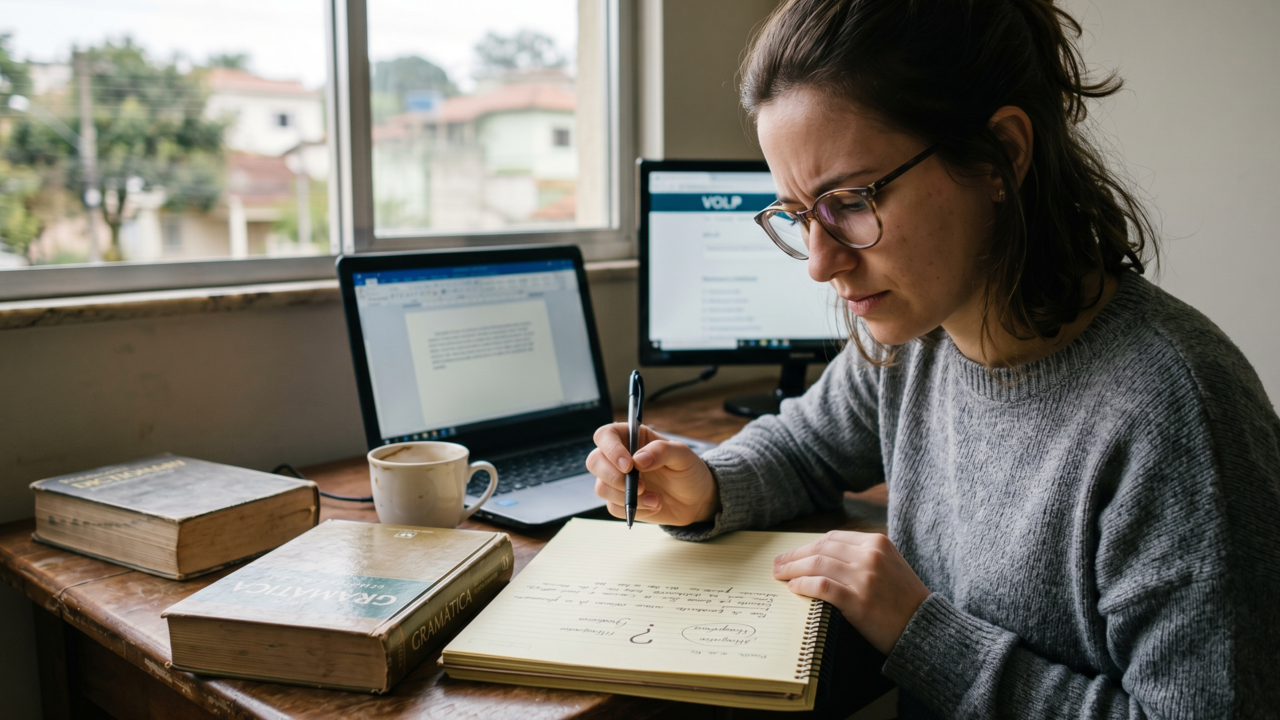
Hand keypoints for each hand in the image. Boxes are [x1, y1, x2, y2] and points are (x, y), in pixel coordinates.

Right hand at [585, 422, 718, 525]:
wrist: (696, 499)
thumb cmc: (689, 471)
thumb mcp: (683, 455)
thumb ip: (662, 451)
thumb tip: (638, 459)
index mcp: (632, 438)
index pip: (606, 435)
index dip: (610, 449)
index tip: (628, 465)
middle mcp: (620, 457)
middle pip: (594, 461)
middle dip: (613, 477)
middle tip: (640, 486)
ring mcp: (618, 480)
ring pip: (601, 488)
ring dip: (627, 497)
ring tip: (654, 499)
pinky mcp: (621, 501)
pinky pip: (614, 507)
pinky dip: (634, 509)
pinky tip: (654, 505)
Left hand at [773, 531, 929, 654]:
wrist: (924, 627)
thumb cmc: (904, 599)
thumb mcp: (889, 565)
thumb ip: (861, 556)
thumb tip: (821, 558)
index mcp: (877, 543)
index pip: (832, 538)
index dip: (808, 545)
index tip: (793, 553)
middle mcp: (870, 556)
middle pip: (821, 548)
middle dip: (795, 556)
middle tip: (777, 564)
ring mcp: (864, 577)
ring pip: (817, 565)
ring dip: (793, 570)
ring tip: (780, 575)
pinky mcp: (858, 601)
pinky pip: (821, 586)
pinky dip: (803, 586)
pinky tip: (794, 589)